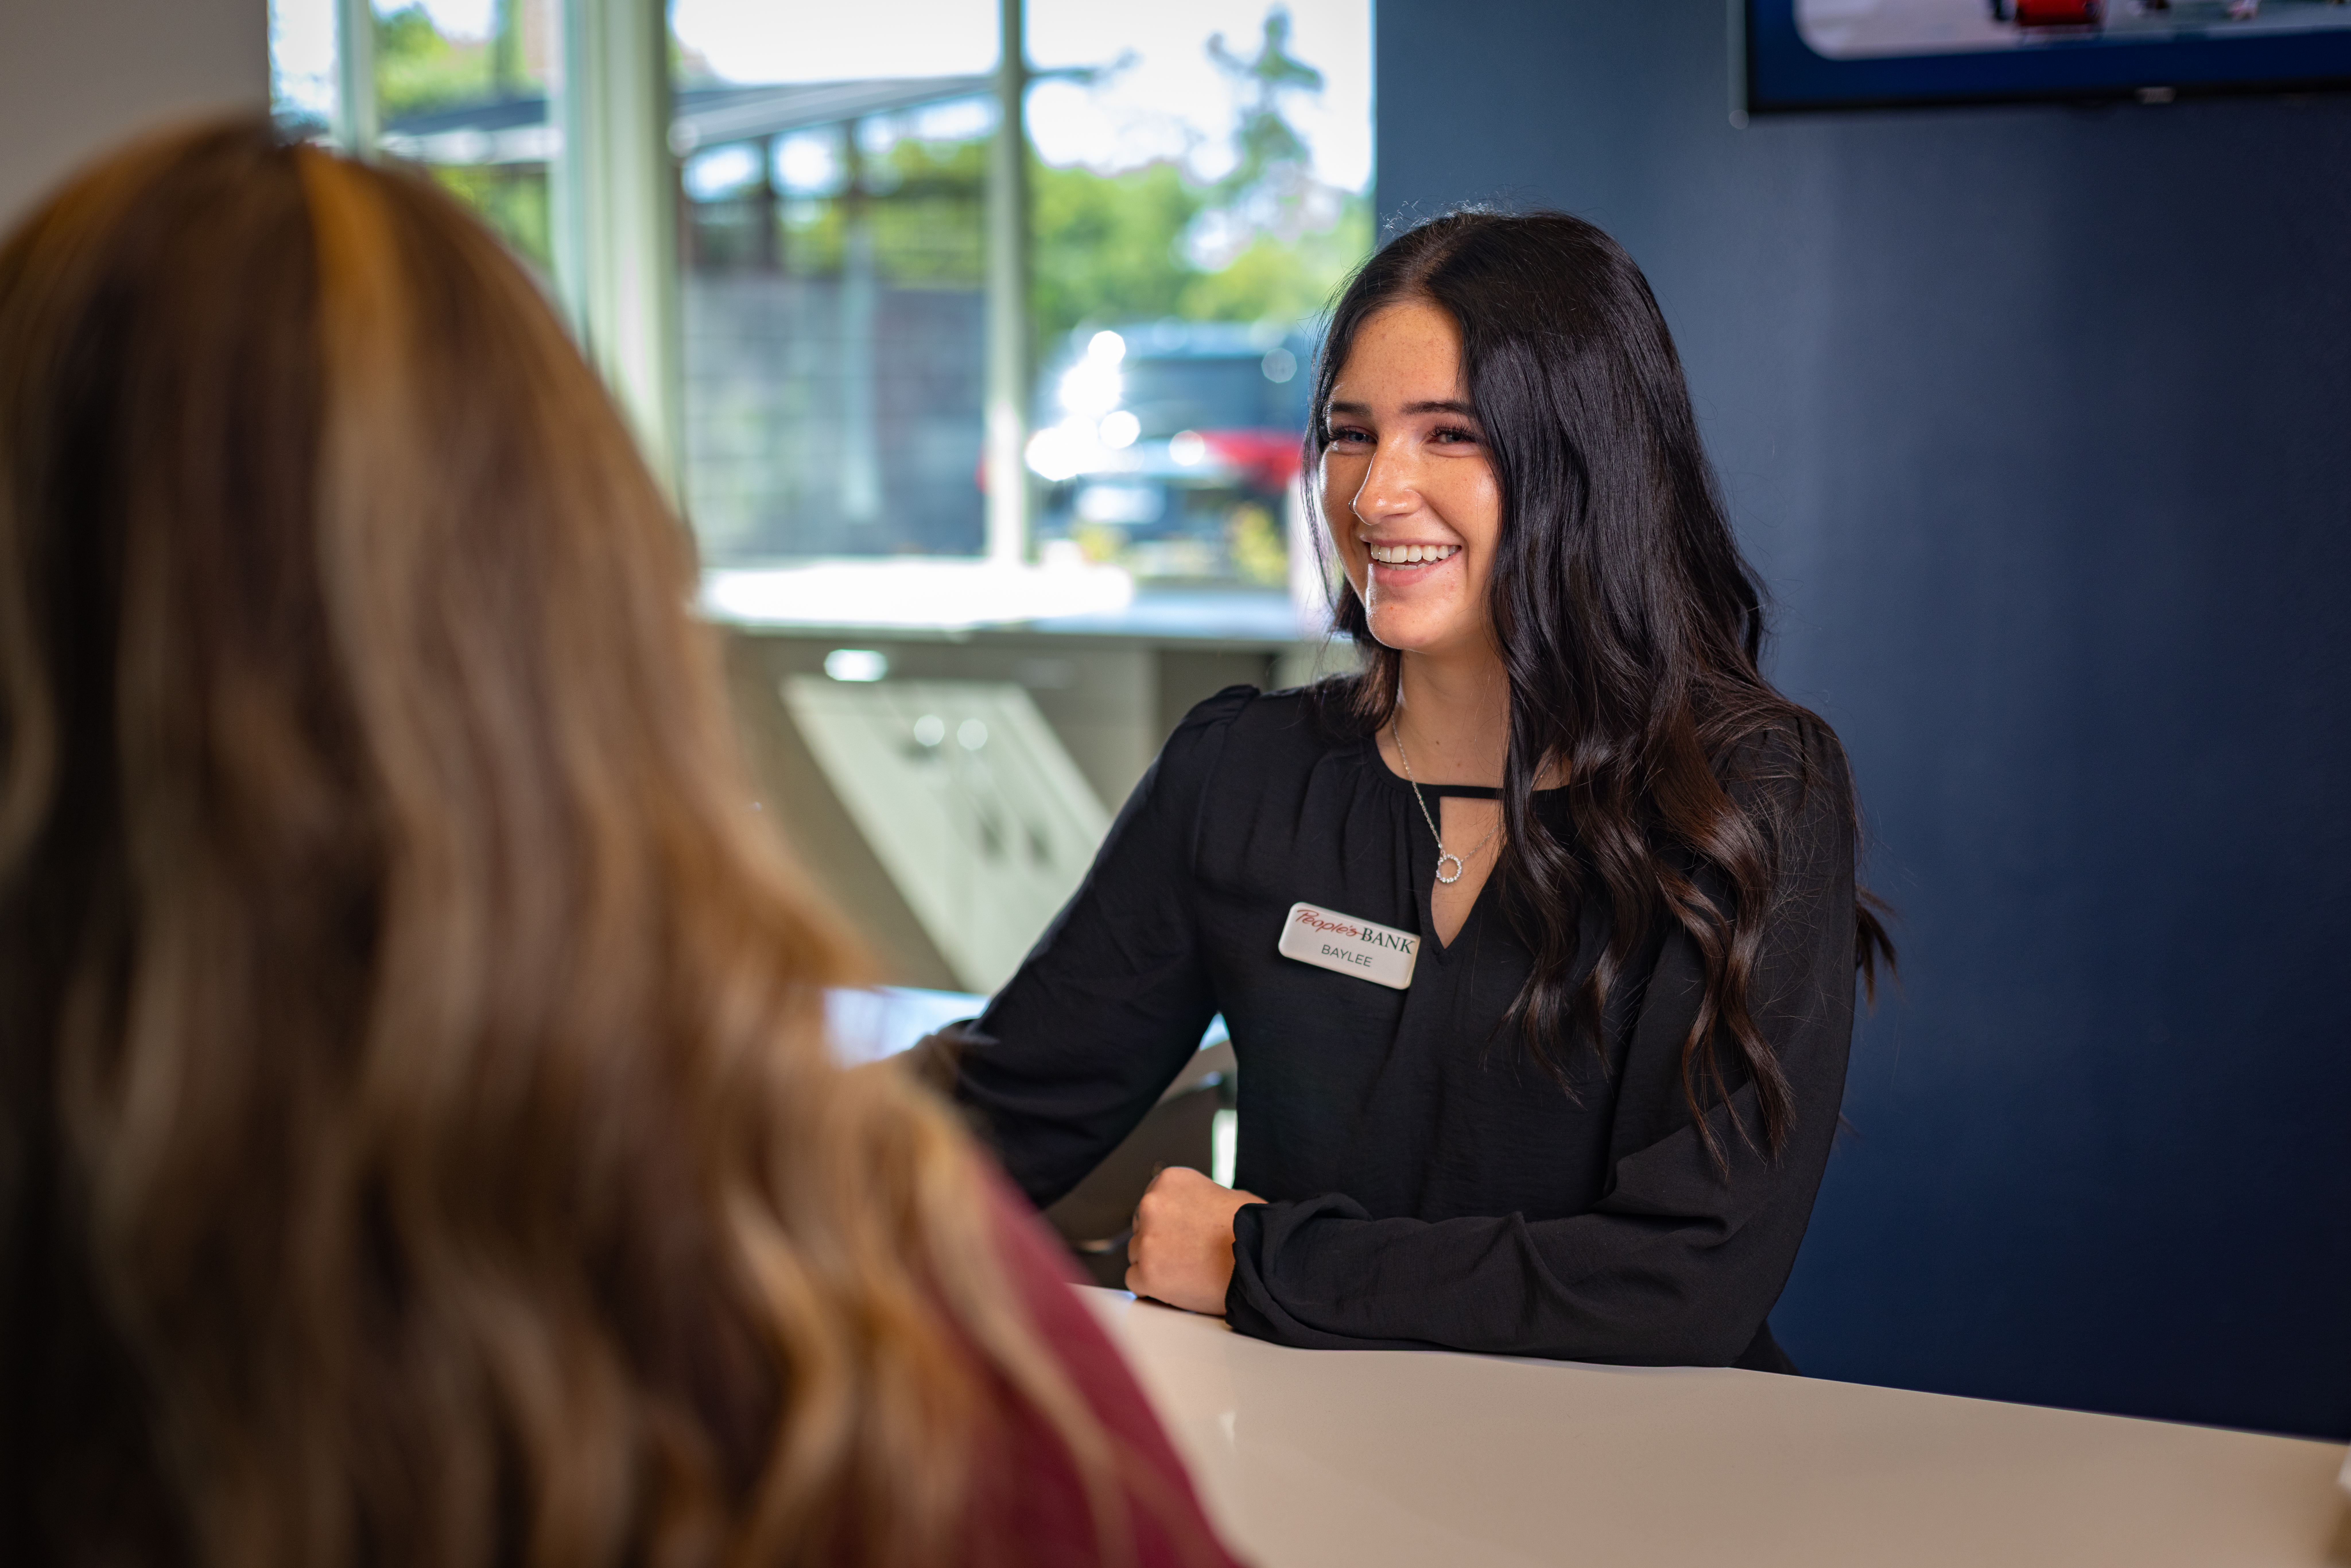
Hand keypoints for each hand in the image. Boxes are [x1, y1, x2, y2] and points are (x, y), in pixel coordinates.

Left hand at [1125, 1165, 1262, 1314]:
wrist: (1262, 1262)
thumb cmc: (1251, 1231)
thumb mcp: (1224, 1194)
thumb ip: (1197, 1198)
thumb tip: (1190, 1210)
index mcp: (1170, 1181)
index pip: (1151, 1202)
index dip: (1169, 1222)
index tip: (1183, 1233)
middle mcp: (1153, 1204)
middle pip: (1140, 1227)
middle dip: (1159, 1241)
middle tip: (1187, 1253)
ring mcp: (1147, 1239)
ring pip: (1136, 1254)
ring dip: (1156, 1263)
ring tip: (1189, 1269)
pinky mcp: (1147, 1272)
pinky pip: (1135, 1281)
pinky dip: (1152, 1287)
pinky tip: (1177, 1285)